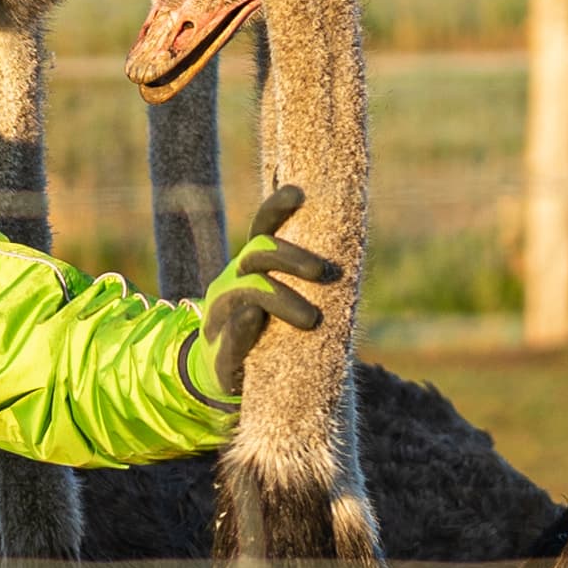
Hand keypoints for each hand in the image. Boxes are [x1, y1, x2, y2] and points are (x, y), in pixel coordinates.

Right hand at [193, 182, 343, 399]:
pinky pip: (229, 332)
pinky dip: (241, 324)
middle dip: (291, 257)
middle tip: (321, 272)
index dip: (277, 208)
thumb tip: (347, 258)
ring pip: (249, 290)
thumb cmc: (267, 332)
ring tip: (311, 319)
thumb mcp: (281, 300)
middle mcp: (234, 280)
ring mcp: (223, 312)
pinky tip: (251, 317)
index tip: (298, 193)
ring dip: (280, 298)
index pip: (263, 228)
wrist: (221, 374)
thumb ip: (304, 281)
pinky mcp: (220, 348)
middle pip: (258, 252)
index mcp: (252, 266)